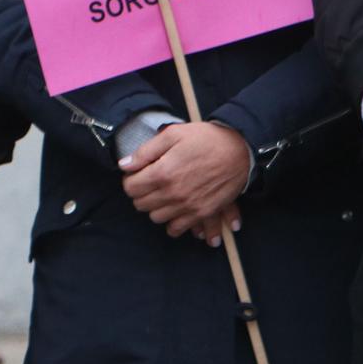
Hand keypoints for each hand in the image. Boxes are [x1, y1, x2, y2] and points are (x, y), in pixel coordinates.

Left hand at [119, 122, 250, 238]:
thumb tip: (123, 165)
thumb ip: (145, 152)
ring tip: (163, 193)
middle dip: (140, 193)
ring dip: (155, 207)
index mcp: (162, 173)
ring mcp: (188, 206)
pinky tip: (174, 209)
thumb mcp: (172, 135)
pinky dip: (171, 222)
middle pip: (141, 204)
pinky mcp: (202, 213)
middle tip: (149, 182)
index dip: (130, 180)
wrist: (239, 149)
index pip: (130, 188)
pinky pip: (177, 228)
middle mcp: (173, 194)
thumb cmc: (205, 139)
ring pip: (156, 217)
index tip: (137, 174)